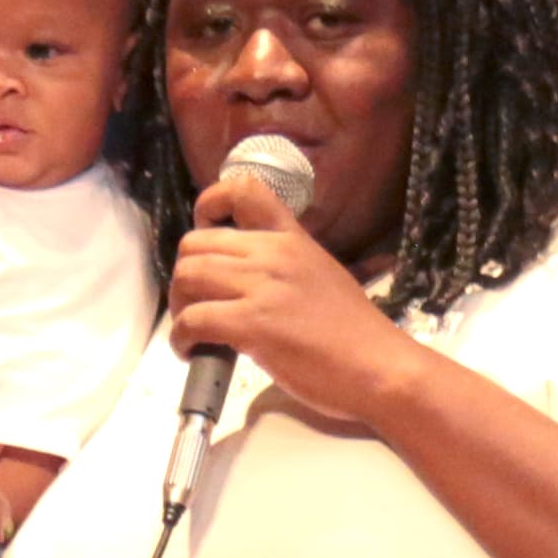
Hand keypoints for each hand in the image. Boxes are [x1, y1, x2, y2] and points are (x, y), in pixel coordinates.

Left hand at [166, 153, 425, 430]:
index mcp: (292, 238)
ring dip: (178, 307)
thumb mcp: (320, 277)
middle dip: (184, 277)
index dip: (209, 205)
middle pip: (196, 243)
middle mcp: (274, 253)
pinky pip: (193, 319)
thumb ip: (282, 268)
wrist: (379, 367)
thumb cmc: (354, 333)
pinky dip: (181, 338)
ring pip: (188, 276)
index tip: (204, 234)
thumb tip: (244, 282)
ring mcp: (263, 287)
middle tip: (193, 305)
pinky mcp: (253, 323)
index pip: (243, 190)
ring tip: (192, 331)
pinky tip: (193, 353)